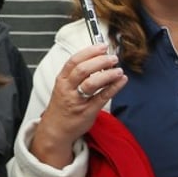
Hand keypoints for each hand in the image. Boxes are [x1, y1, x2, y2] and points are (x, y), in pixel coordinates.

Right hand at [29, 44, 125, 168]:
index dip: (89, 51)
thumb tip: (99, 58)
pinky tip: (122, 81)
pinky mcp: (87, 111)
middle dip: (100, 61)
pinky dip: (114, 87)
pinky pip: (102, 97)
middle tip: (113, 58)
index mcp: (62, 80)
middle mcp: (68, 89)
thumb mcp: (64, 86)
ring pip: (92, 83)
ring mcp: (77, 100)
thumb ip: (77, 74)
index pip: (73, 61)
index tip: (102, 46)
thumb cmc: (62, 106)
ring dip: (108, 74)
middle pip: (83, 70)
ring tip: (119, 70)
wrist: (55, 130)